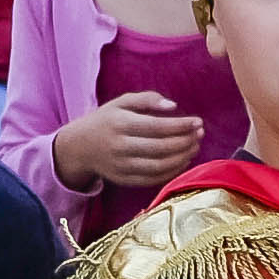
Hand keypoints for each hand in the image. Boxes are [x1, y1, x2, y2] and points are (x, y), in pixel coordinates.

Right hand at [53, 88, 204, 194]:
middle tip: (200, 134)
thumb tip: (173, 106)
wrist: (79, 147)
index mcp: (119, 124)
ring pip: (159, 166)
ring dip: (182, 158)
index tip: (198, 122)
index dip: (181, 125)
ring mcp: (121, 166)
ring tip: (194, 146)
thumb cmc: (107, 120)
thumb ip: (147, 99)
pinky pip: (153, 179)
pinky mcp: (124, 180)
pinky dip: (172, 171)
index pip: (157, 126)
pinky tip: (183, 160)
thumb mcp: (121, 102)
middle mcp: (119, 147)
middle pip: (160, 148)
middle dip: (185, 141)